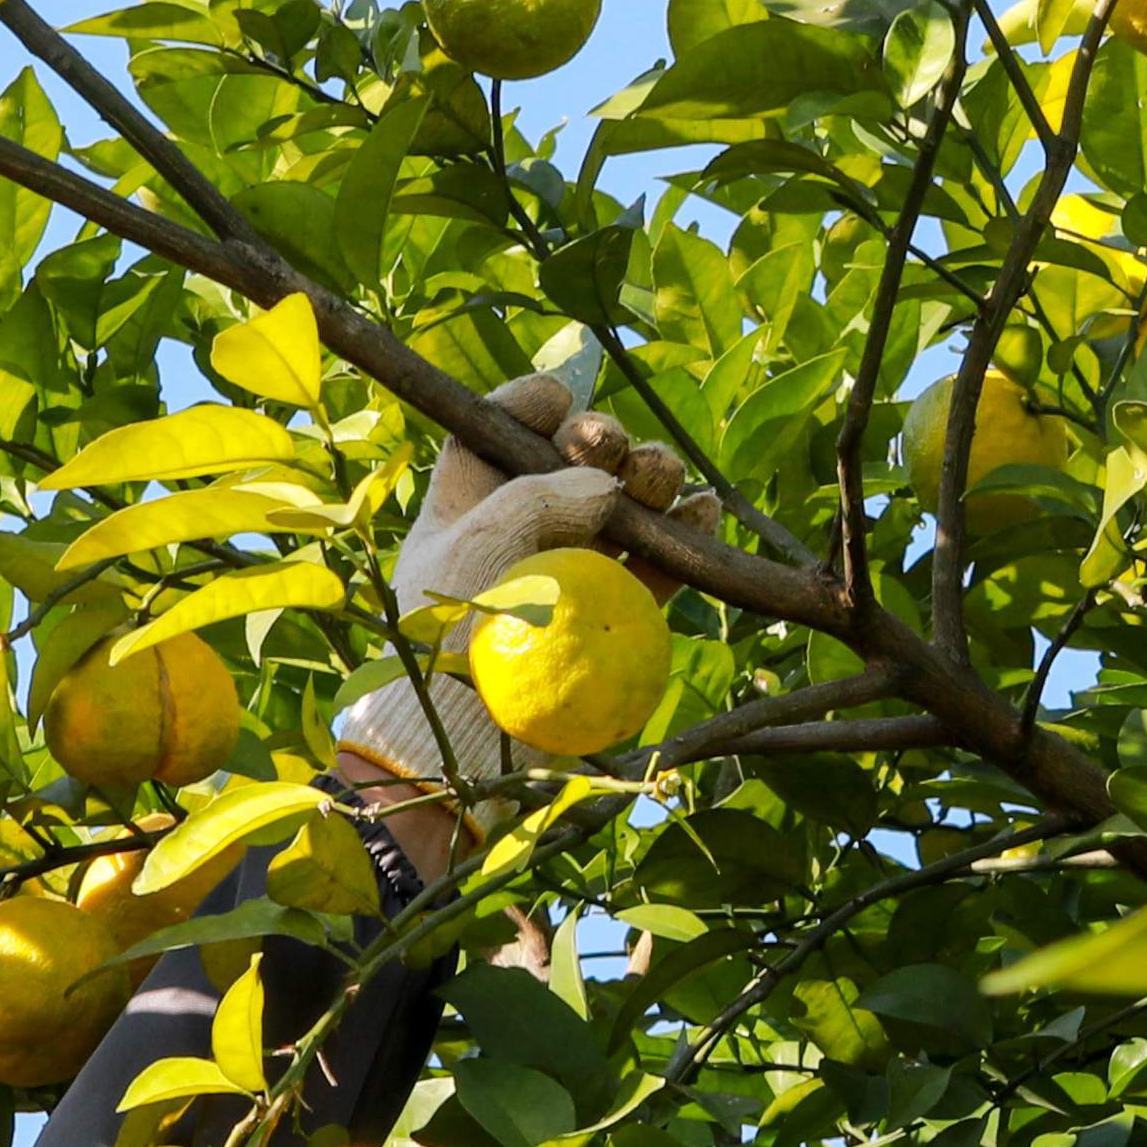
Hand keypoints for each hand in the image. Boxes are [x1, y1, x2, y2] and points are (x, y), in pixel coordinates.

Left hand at [332, 359, 714, 845]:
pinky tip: (703, 513)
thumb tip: (607, 484)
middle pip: (574, 462)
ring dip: (652, 479)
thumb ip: (538, 498)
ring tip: (662, 480)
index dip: (530, 406)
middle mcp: (520, 534)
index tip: (562, 400)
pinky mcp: (613, 618)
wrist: (461, 746)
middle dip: (604, 439)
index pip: (497, 432)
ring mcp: (571, 576)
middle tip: (612, 448)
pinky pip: (660, 563)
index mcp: (465, 507)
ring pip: (626, 506)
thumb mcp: (474, 549)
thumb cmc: (443, 642)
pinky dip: (687, 533)